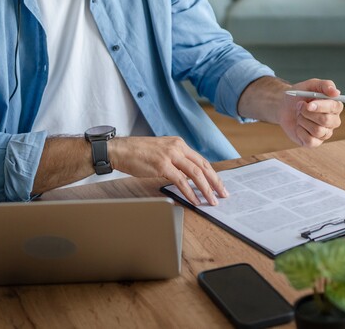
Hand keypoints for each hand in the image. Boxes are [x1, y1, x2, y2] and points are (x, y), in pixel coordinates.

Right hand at [108, 136, 227, 206]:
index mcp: (179, 143)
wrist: (120, 150)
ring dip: (206, 189)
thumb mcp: (162, 152)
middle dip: (215, 182)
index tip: (219, 185)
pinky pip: (181, 180)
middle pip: (203, 166)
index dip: (213, 174)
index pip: (201, 160)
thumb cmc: (138, 153)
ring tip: (212, 200)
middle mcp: (177, 147)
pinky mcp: (162, 165)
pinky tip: (195, 200)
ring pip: (195, 173)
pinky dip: (190, 192)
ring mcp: (170, 155)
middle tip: (223, 194)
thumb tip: (188, 177)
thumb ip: (176, 161)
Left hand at [278, 79, 343, 147]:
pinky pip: (310, 140)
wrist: (284, 106)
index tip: (309, 104)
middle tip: (299, 107)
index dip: (322, 106)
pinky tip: (299, 126)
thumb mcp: (310, 85)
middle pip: (326, 120)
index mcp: (334, 106)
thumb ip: (325, 85)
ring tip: (299, 115)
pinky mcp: (314, 142)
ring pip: (317, 130)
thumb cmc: (299, 95)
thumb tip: (336, 92)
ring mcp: (324, 133)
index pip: (335, 107)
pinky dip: (300, 132)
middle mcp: (333, 121)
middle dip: (308, 113)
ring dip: (303, 121)